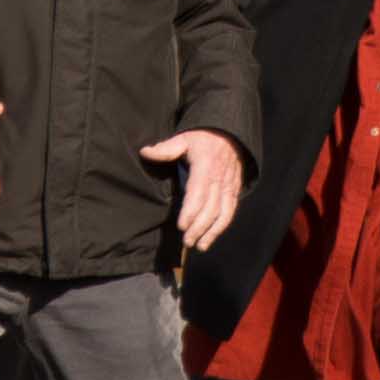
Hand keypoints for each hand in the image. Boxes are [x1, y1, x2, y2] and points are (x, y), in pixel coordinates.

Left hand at [143, 127, 247, 249]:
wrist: (230, 133)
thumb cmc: (203, 137)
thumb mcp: (184, 138)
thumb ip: (166, 149)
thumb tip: (145, 152)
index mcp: (205, 166)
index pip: (199, 192)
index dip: (191, 211)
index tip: (181, 225)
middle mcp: (219, 178)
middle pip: (211, 208)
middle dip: (199, 227)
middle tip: (186, 241)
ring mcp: (229, 186)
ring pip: (223, 213)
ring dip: (212, 232)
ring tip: (198, 246)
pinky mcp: (234, 191)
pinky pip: (230, 212)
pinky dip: (222, 227)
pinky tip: (210, 238)